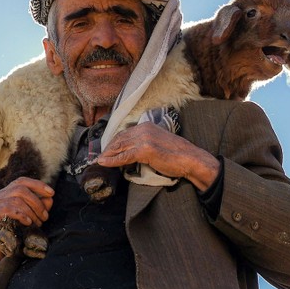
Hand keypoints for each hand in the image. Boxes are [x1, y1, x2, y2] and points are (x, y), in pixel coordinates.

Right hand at [0, 177, 53, 272]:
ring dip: (31, 211)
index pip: (22, 181)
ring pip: (16, 199)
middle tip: (45, 216)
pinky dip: (21, 215)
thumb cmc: (11, 232)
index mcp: (7, 194)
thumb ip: (38, 208)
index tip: (52, 193)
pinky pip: (7, 209)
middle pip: (21, 189)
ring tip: (38, 223)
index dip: (38, 185)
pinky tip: (28, 223)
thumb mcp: (28, 219)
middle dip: (37, 202)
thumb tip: (50, 198)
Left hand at [97, 123, 220, 191]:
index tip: (105, 150)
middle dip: (107, 149)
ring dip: (107, 155)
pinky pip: (124, 156)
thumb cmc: (177, 155)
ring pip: (119, 147)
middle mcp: (144, 129)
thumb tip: (130, 152)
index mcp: (146, 125)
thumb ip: (144, 143)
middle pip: (119, 139)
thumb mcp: (158, 143)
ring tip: (99, 161)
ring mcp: (144, 139)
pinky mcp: (144, 150)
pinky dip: (112, 160)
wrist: (190, 159)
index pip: (124, 133)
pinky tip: (104, 163)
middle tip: (99, 157)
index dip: (113, 143)